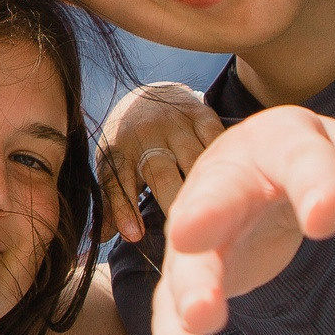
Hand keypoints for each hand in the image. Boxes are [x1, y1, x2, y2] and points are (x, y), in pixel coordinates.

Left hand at [93, 82, 222, 241]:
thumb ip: (110, 203)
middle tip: (186, 235)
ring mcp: (175, 123)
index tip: (135, 237)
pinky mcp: (201, 114)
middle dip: (173, 202)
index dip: (125, 209)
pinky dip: (225, 162)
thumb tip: (102, 238)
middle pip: (162, 174)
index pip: (118, 181)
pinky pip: (217, 140)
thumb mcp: (113, 167)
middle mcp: (146, 134)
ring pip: (193, 160)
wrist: (146, 96)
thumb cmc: (128, 145)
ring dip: (205, 187)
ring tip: (215, 217)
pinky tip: (232, 184)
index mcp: (119, 150)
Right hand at [148, 108, 334, 334]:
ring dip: (190, 289)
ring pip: (187, 260)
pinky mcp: (188, 274)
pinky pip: (172, 312)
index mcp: (281, 142)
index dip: (314, 186)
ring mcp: (199, 229)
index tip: (328, 217)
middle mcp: (227, 178)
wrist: (256, 170)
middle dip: (206, 216)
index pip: (301, 159)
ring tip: (202, 323)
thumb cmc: (317, 164)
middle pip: (215, 196)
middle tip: (195, 235)